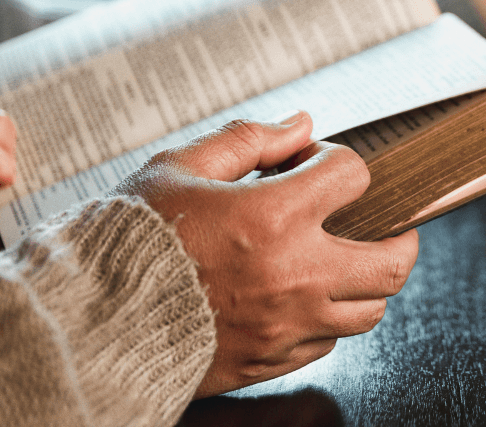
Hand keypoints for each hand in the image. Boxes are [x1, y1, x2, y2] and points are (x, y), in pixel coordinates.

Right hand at [112, 112, 418, 397]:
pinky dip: (329, 318)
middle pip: (393, 260)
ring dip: (368, 282)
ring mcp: (287, 324)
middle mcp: (294, 275)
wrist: (89, 321)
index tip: (318, 166)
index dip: (340, 162)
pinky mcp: (271, 361)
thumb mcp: (178, 169)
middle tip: (383, 222)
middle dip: (397, 233)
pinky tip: (305, 298)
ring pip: (371, 311)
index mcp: (274, 217)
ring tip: (347, 262)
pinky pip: (329, 342)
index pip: (354, 176)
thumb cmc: (128, 241)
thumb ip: (247, 140)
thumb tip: (301, 125)